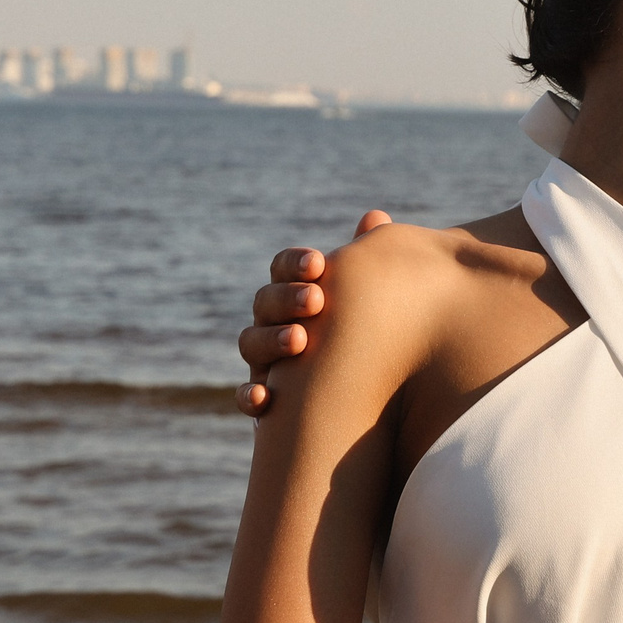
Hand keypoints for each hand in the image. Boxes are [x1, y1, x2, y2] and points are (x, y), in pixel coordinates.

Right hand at [235, 211, 392, 416]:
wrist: (367, 404)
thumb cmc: (365, 341)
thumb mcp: (369, 303)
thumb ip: (366, 265)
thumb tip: (377, 218)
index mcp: (295, 293)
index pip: (283, 268)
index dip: (295, 264)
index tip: (319, 264)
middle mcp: (274, 323)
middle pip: (266, 302)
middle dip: (287, 298)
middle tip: (317, 300)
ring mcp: (266, 362)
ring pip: (251, 344)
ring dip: (272, 340)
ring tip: (300, 341)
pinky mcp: (265, 403)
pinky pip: (246, 398)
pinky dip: (249, 396)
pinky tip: (264, 398)